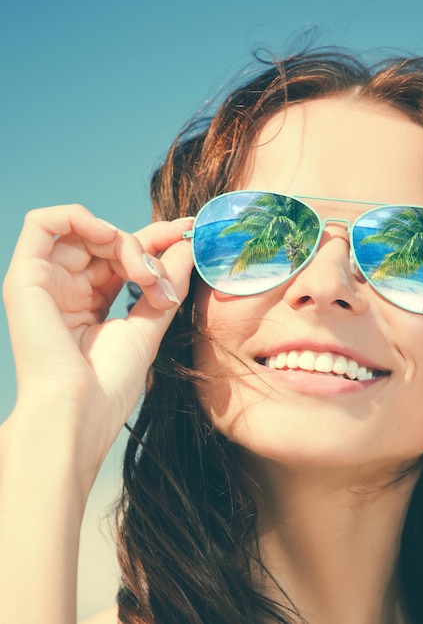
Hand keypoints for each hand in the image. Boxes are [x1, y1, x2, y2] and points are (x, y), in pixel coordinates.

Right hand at [2, 203, 194, 486]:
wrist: (79, 412)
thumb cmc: (110, 382)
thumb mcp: (150, 323)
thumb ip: (166, 282)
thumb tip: (187, 246)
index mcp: (92, 301)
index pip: (123, 256)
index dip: (155, 239)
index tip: (189, 231)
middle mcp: (68, 288)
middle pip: (108, 240)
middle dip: (145, 246)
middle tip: (162, 278)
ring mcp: (46, 281)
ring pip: (86, 231)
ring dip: (123, 242)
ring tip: (142, 275)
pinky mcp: (26, 277)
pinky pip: (43, 223)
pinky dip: (80, 218)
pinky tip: (109, 237)